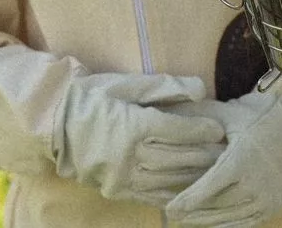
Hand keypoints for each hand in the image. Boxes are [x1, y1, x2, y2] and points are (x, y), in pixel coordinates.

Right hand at [52, 71, 226, 206]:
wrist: (54, 124)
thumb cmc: (93, 97)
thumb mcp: (128, 84)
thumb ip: (166, 86)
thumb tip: (201, 90)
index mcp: (133, 125)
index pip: (177, 130)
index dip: (201, 130)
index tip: (220, 129)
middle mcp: (129, 155)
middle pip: (177, 157)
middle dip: (205, 155)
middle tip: (228, 153)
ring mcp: (122, 177)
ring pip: (168, 180)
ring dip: (194, 177)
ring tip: (216, 172)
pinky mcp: (117, 190)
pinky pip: (151, 197)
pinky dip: (174, 195)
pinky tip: (190, 192)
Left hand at [164, 90, 281, 227]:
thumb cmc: (261, 115)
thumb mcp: (231, 114)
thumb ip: (201, 121)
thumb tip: (169, 118)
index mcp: (240, 161)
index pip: (206, 190)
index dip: (185, 202)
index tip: (169, 209)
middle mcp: (255, 184)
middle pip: (215, 207)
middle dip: (193, 213)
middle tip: (174, 214)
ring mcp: (268, 197)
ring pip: (230, 218)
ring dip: (208, 220)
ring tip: (190, 218)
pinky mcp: (277, 205)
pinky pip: (248, 222)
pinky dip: (229, 224)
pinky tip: (214, 221)